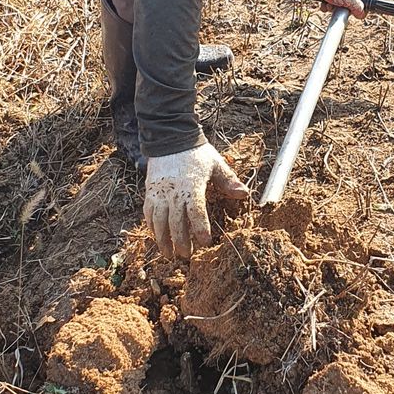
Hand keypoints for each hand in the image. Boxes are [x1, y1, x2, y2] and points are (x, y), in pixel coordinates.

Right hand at [144, 142, 247, 259]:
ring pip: (158, 221)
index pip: (196, 212)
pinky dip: (152, 227)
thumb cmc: (196, 153)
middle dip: (181, 241)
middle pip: (175, 222)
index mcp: (192, 186)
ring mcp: (159, 193)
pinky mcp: (150, 191)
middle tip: (186, 256)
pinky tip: (157, 237)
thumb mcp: (215, 164)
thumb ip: (228, 181)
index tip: (205, 243)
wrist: (170, 138)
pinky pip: (148, 213)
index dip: (200, 229)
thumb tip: (244, 194)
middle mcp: (173, 192)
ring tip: (169, 255)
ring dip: (163, 240)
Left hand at [315, 0, 372, 18]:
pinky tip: (324, 4)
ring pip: (340, 4)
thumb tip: (362, 15)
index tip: (360, 13)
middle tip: (342, 8)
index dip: (366, 7)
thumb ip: (358, 8)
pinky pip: (331, 2)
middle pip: (353, 4)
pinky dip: (327, 5)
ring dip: (334, 8)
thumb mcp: (350, 0)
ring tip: (330, 5)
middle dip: (346, 9)